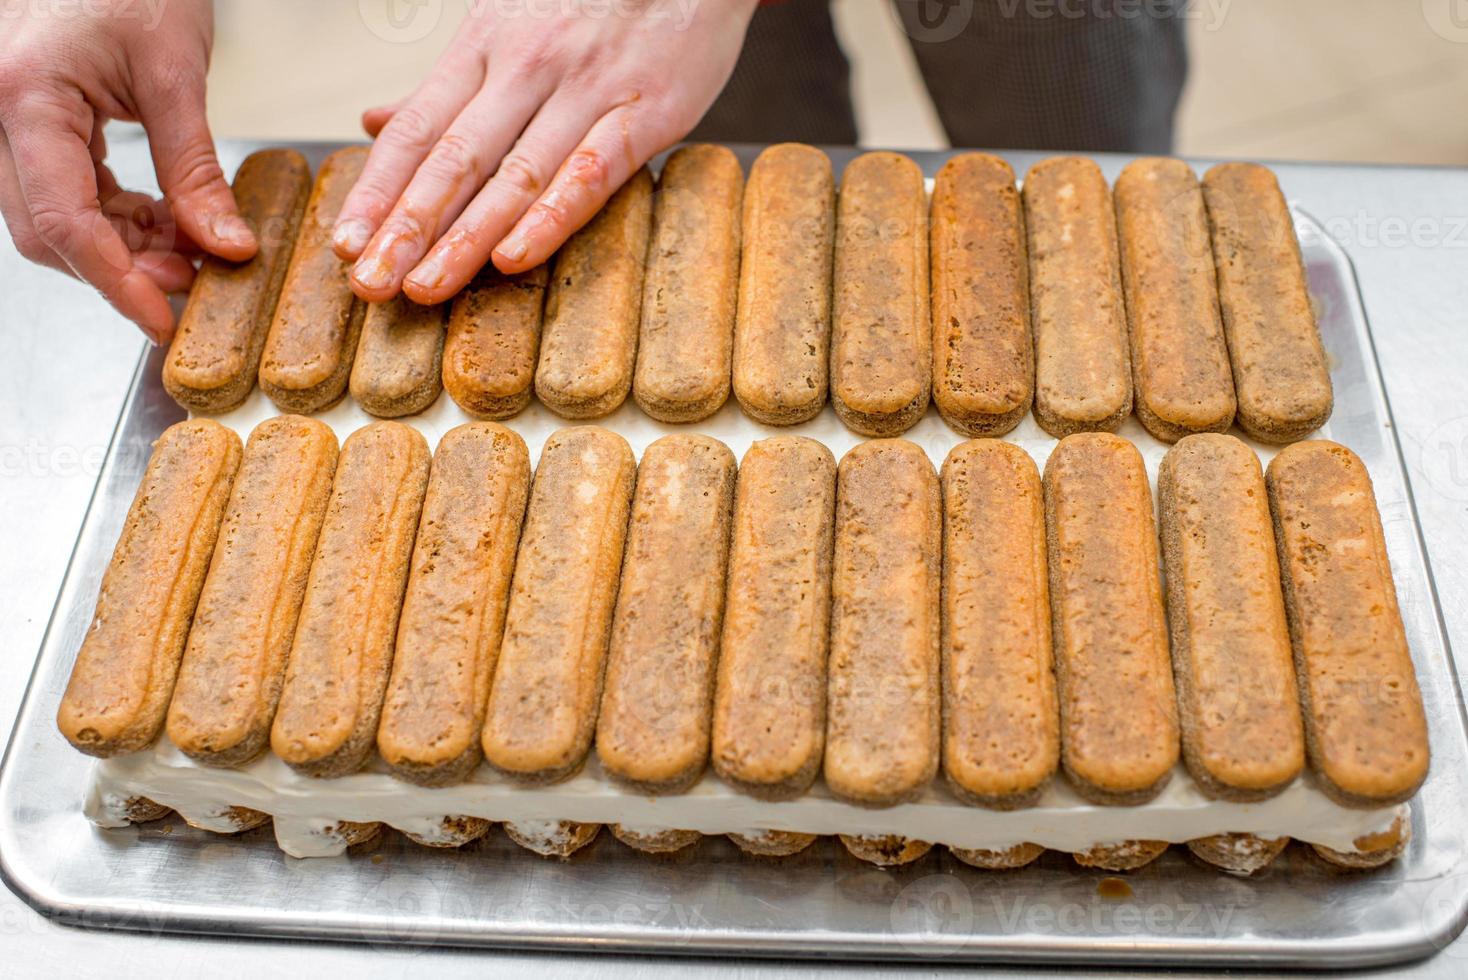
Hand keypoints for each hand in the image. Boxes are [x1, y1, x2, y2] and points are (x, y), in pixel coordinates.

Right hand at [0, 0, 253, 342]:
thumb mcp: (175, 71)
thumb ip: (195, 167)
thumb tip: (226, 245)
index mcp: (25, 98)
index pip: (63, 220)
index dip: (115, 280)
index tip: (162, 319)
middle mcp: (2, 116)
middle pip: (49, 232)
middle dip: (122, 269)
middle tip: (194, 281)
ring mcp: (11, 123)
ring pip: (58, 220)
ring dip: (126, 247)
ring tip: (195, 248)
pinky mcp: (35, 127)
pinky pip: (70, 194)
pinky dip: (121, 218)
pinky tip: (171, 222)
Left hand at [335, 0, 757, 305]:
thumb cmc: (596, 1)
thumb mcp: (508, 24)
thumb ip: (447, 86)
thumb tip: (376, 121)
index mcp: (485, 47)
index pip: (417, 130)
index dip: (377, 190)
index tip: (344, 245)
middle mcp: (527, 68)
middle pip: (454, 158)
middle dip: (406, 227)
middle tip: (371, 284)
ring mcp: (585, 90)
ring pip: (514, 173)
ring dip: (463, 237)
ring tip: (424, 287)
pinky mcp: (645, 112)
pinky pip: (590, 170)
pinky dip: (550, 216)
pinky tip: (514, 257)